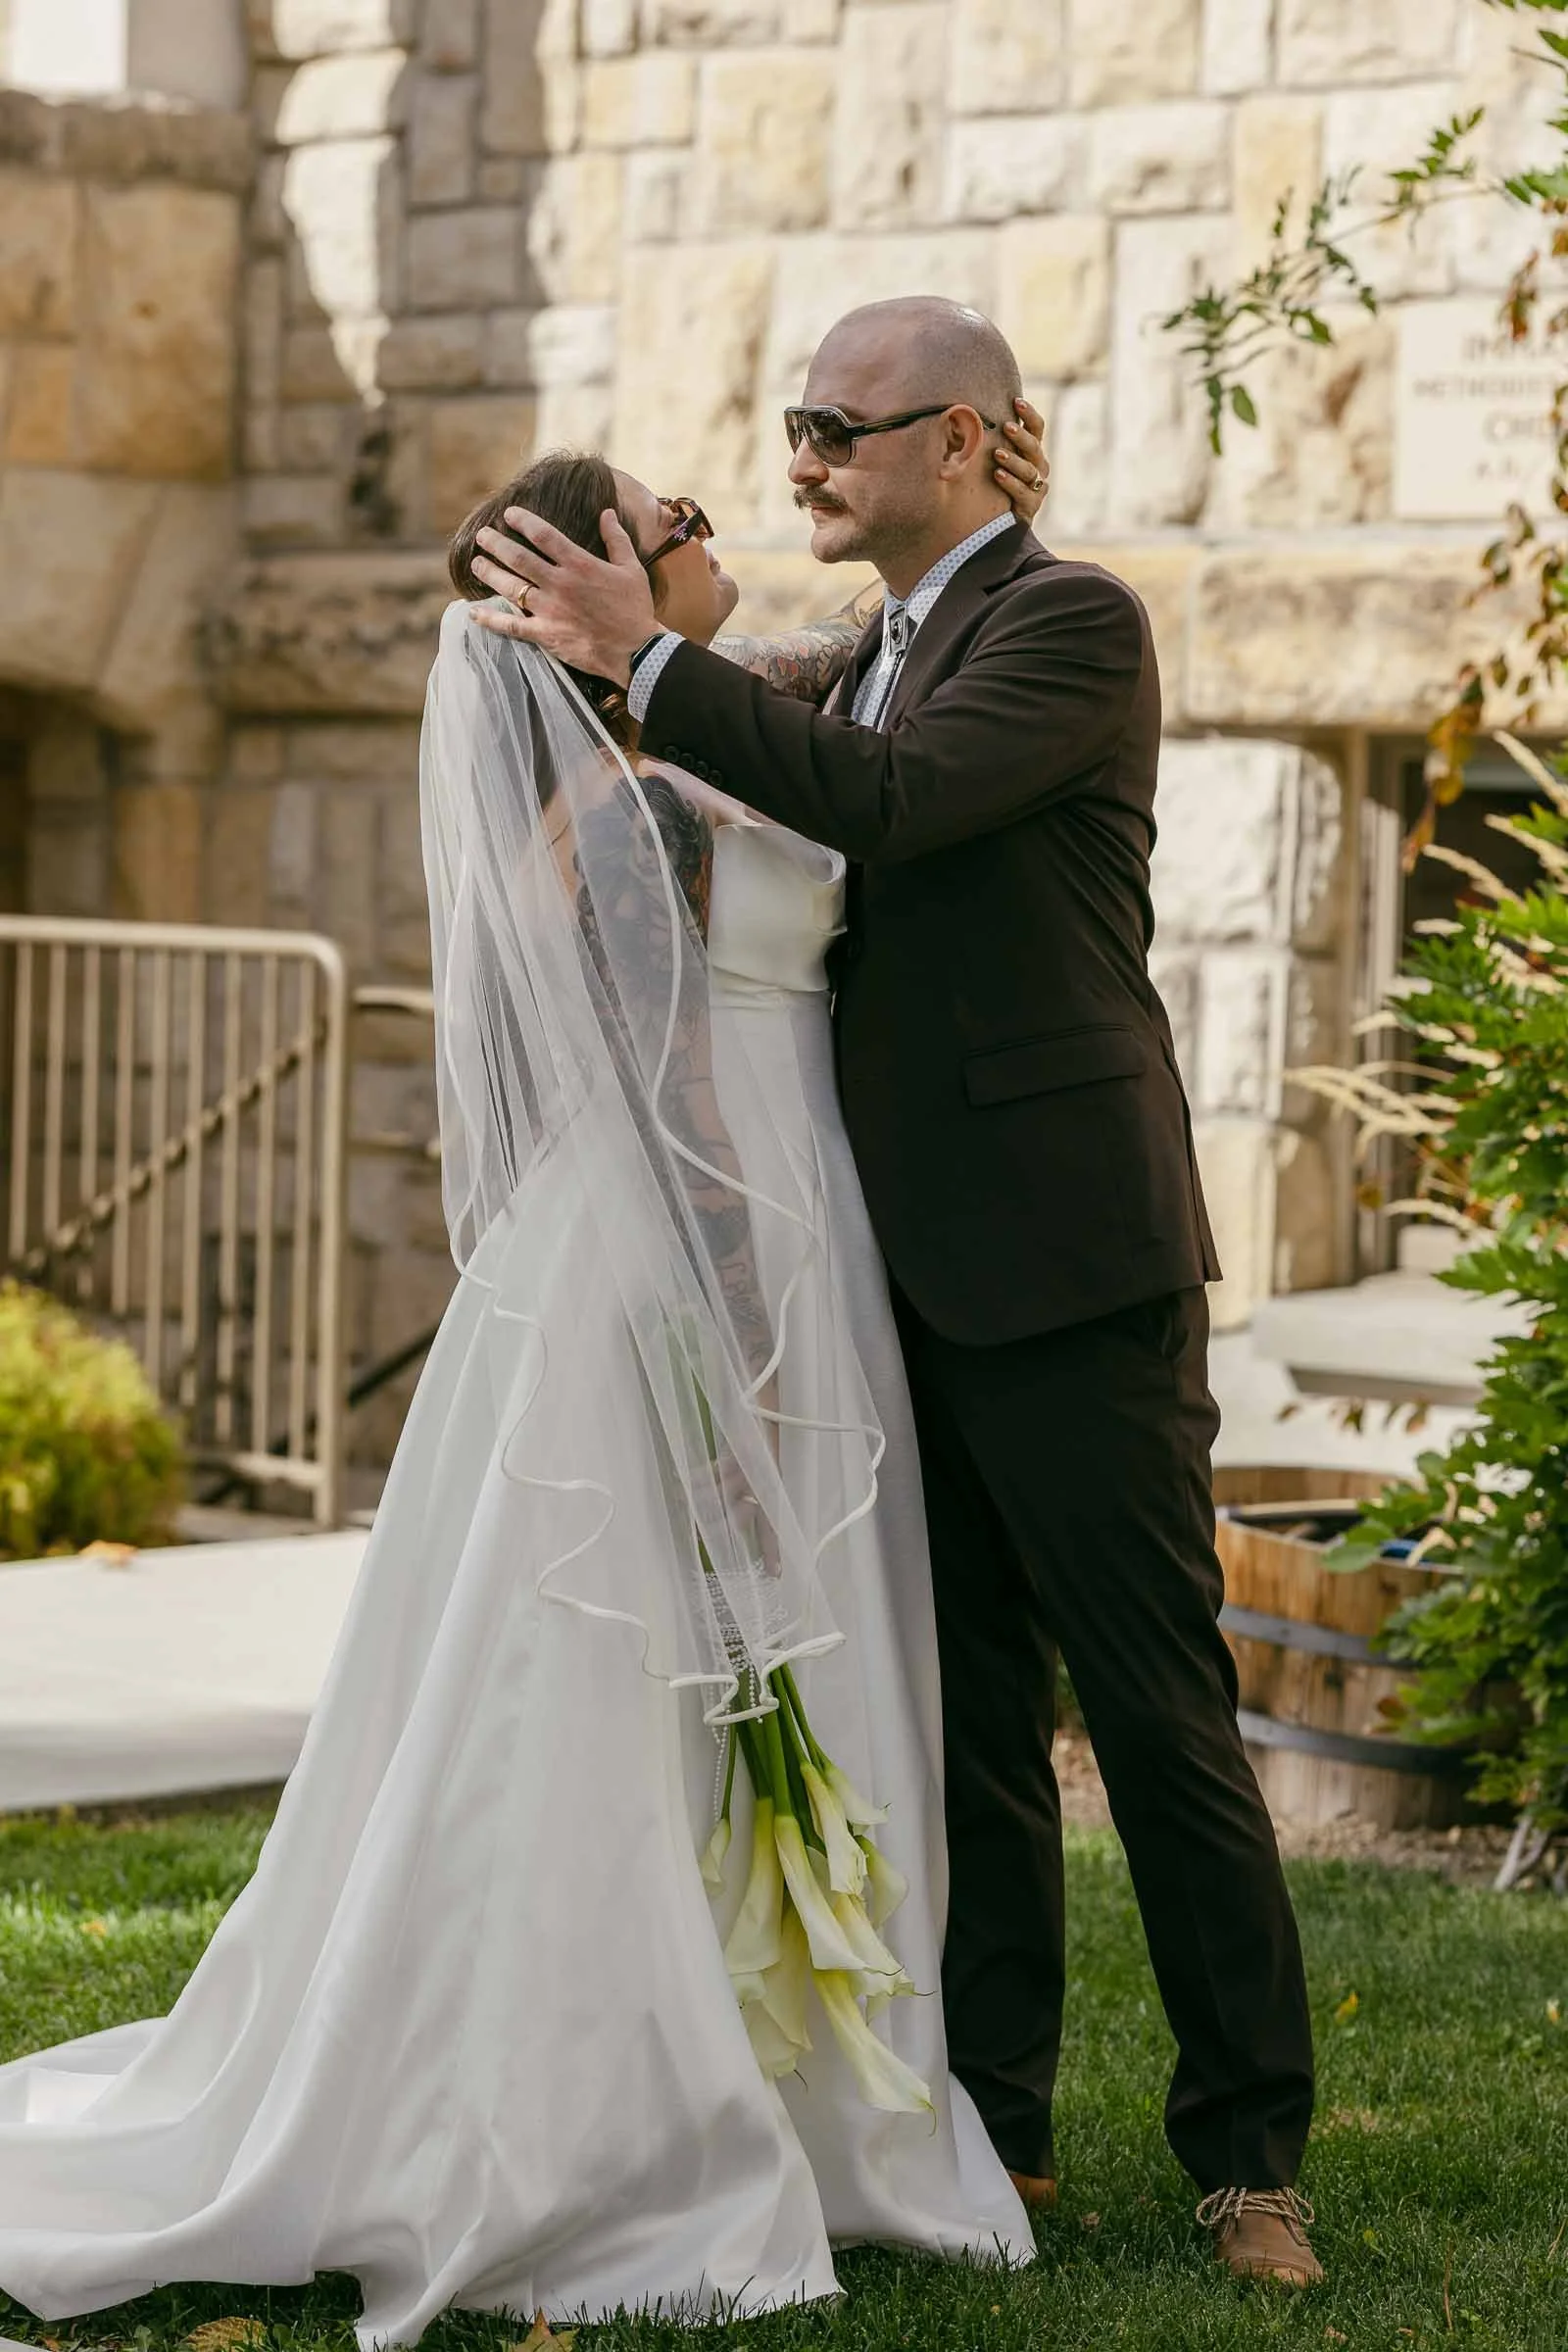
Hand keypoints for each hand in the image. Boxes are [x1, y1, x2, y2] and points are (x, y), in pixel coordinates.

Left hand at [468, 505, 657, 684]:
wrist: (636, 651)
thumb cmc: (635, 609)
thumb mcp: (631, 569)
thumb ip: (616, 538)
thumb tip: (606, 513)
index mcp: (579, 564)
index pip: (544, 536)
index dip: (523, 521)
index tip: (509, 513)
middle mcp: (559, 584)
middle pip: (519, 558)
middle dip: (497, 544)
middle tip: (483, 535)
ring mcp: (550, 610)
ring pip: (510, 587)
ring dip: (490, 573)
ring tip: (476, 563)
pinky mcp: (545, 635)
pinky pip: (512, 626)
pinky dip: (491, 619)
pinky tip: (474, 612)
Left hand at [995, 398, 1048, 525]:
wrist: (999, 523)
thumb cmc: (993, 484)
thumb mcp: (992, 460)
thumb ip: (987, 441)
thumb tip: (960, 416)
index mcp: (1031, 451)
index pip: (1037, 428)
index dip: (1029, 414)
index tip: (1016, 401)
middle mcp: (1038, 467)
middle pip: (1034, 447)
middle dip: (1021, 436)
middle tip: (1006, 426)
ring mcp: (1037, 487)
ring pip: (1029, 470)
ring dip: (1014, 460)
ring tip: (997, 454)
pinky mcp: (1031, 506)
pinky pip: (1023, 493)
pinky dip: (1011, 483)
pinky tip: (998, 475)